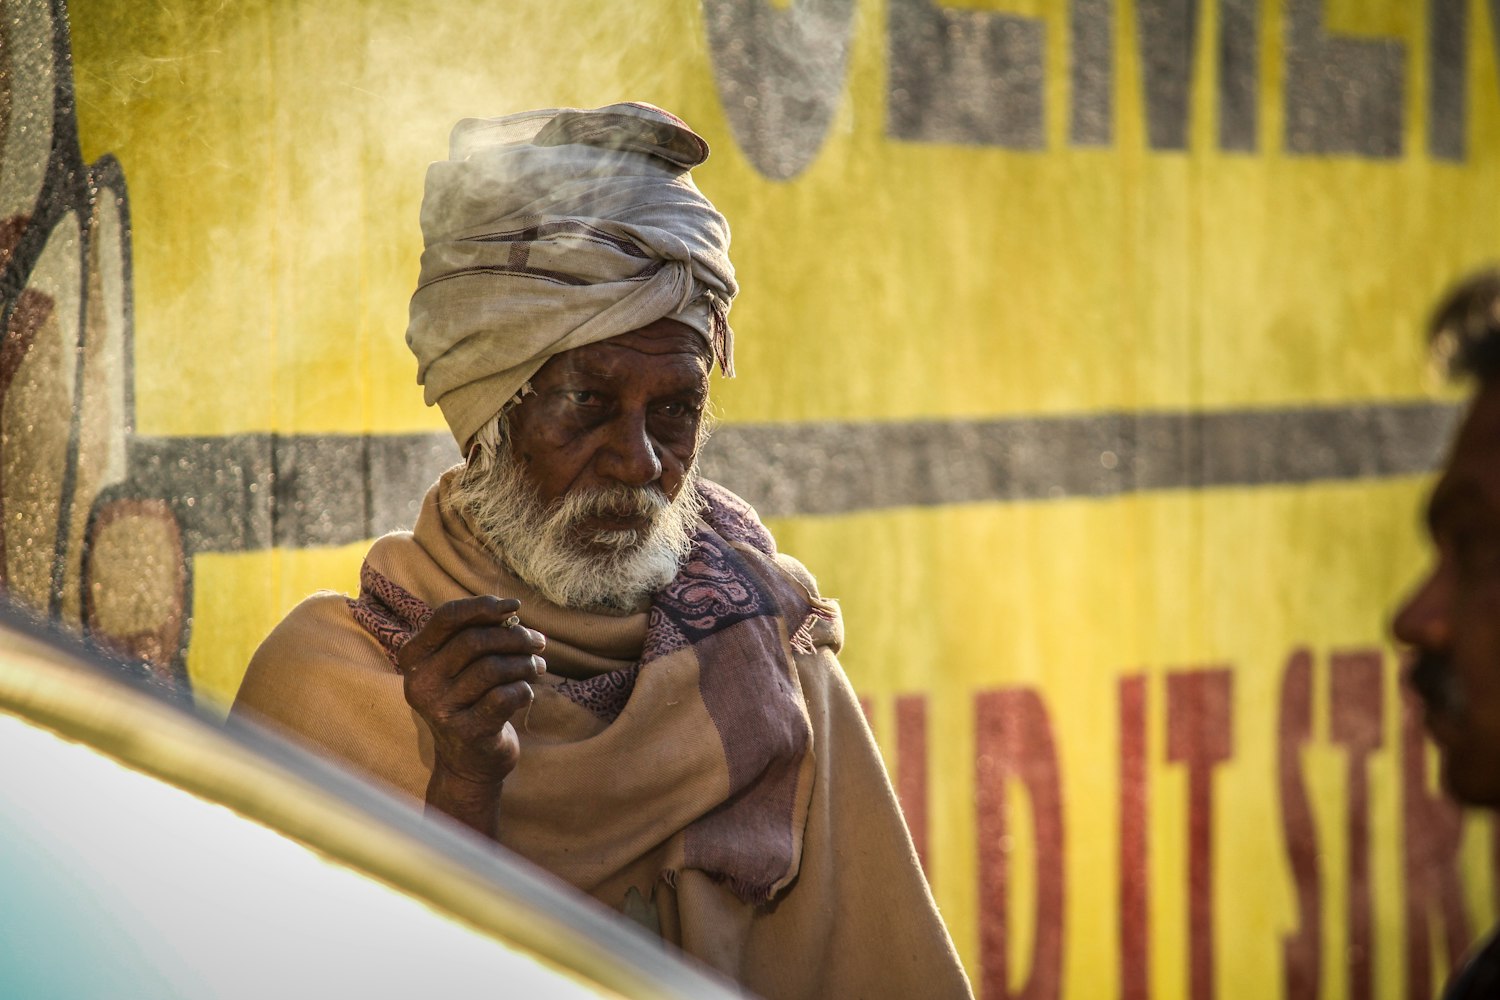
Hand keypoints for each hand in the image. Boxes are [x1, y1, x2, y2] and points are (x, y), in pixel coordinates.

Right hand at [396, 596, 545, 833]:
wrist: (469, 761)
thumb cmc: (472, 700)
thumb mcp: (464, 665)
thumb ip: (479, 635)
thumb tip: (511, 611)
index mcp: (415, 658)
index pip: (446, 617)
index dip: (483, 606)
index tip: (515, 607)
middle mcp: (421, 683)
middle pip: (475, 641)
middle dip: (515, 637)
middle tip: (538, 643)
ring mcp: (440, 709)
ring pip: (493, 668)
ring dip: (525, 663)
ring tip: (538, 667)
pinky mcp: (466, 732)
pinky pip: (504, 697)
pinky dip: (523, 690)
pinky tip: (526, 693)